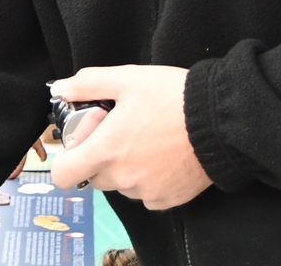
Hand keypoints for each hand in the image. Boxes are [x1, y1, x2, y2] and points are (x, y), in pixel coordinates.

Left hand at [49, 65, 213, 210]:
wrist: (221, 121)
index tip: (86, 139)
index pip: (64, 175)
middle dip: (101, 156)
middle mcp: (123, 179)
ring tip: (148, 139)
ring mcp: (146, 193)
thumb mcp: (127, 79)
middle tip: (121, 130)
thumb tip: (60, 89)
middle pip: (94, 177)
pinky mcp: (168, 200)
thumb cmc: (173, 98)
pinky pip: (146, 194)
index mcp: (106, 152)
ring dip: (126, 168)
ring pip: (122, 184)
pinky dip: (149, 179)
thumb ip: (87, 84)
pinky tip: (164, 156)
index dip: (69, 157)